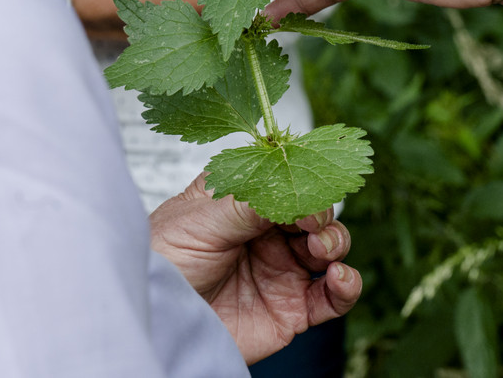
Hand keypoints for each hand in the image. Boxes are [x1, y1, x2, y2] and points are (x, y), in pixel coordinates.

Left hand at [149, 174, 361, 364]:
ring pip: (329, 249)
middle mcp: (265, 233)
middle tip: (313, 225)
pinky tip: (340, 278)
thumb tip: (285, 179)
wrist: (155, 323)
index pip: (285, 181)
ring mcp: (280, 269)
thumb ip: (245, 203)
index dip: (300, 184)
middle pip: (313, 213)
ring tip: (322, 250)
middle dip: (322, 214)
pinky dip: (347, 286)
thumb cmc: (161, 264)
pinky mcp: (291, 308)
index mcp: (241, 201)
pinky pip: (332, 297)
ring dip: (336, 243)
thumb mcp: (197, 223)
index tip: (303, 195)